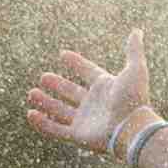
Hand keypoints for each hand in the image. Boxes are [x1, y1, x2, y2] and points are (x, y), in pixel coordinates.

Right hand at [26, 30, 152, 156]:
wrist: (132, 129)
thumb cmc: (133, 100)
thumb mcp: (135, 70)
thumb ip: (133, 50)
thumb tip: (136, 31)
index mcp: (106, 87)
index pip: (88, 71)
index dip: (77, 63)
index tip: (63, 54)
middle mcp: (94, 104)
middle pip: (71, 92)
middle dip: (57, 85)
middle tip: (43, 77)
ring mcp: (85, 121)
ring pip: (60, 110)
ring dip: (46, 102)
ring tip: (32, 93)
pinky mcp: (77, 136)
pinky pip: (56, 130)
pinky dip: (42, 123)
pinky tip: (30, 113)